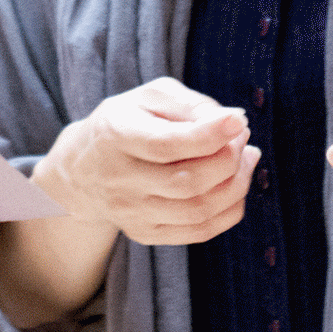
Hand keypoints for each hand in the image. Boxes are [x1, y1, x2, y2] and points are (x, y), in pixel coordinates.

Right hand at [37, 77, 256, 246]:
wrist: (85, 169)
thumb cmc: (126, 123)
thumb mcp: (148, 97)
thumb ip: (188, 104)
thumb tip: (233, 120)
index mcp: (114, 137)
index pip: (165, 145)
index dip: (208, 135)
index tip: (237, 121)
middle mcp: (119, 181)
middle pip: (187, 182)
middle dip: (229, 159)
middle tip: (241, 137)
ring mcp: (131, 213)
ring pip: (199, 211)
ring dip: (236, 184)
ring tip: (247, 157)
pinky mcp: (145, 234)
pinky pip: (200, 231)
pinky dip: (229, 209)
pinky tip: (236, 184)